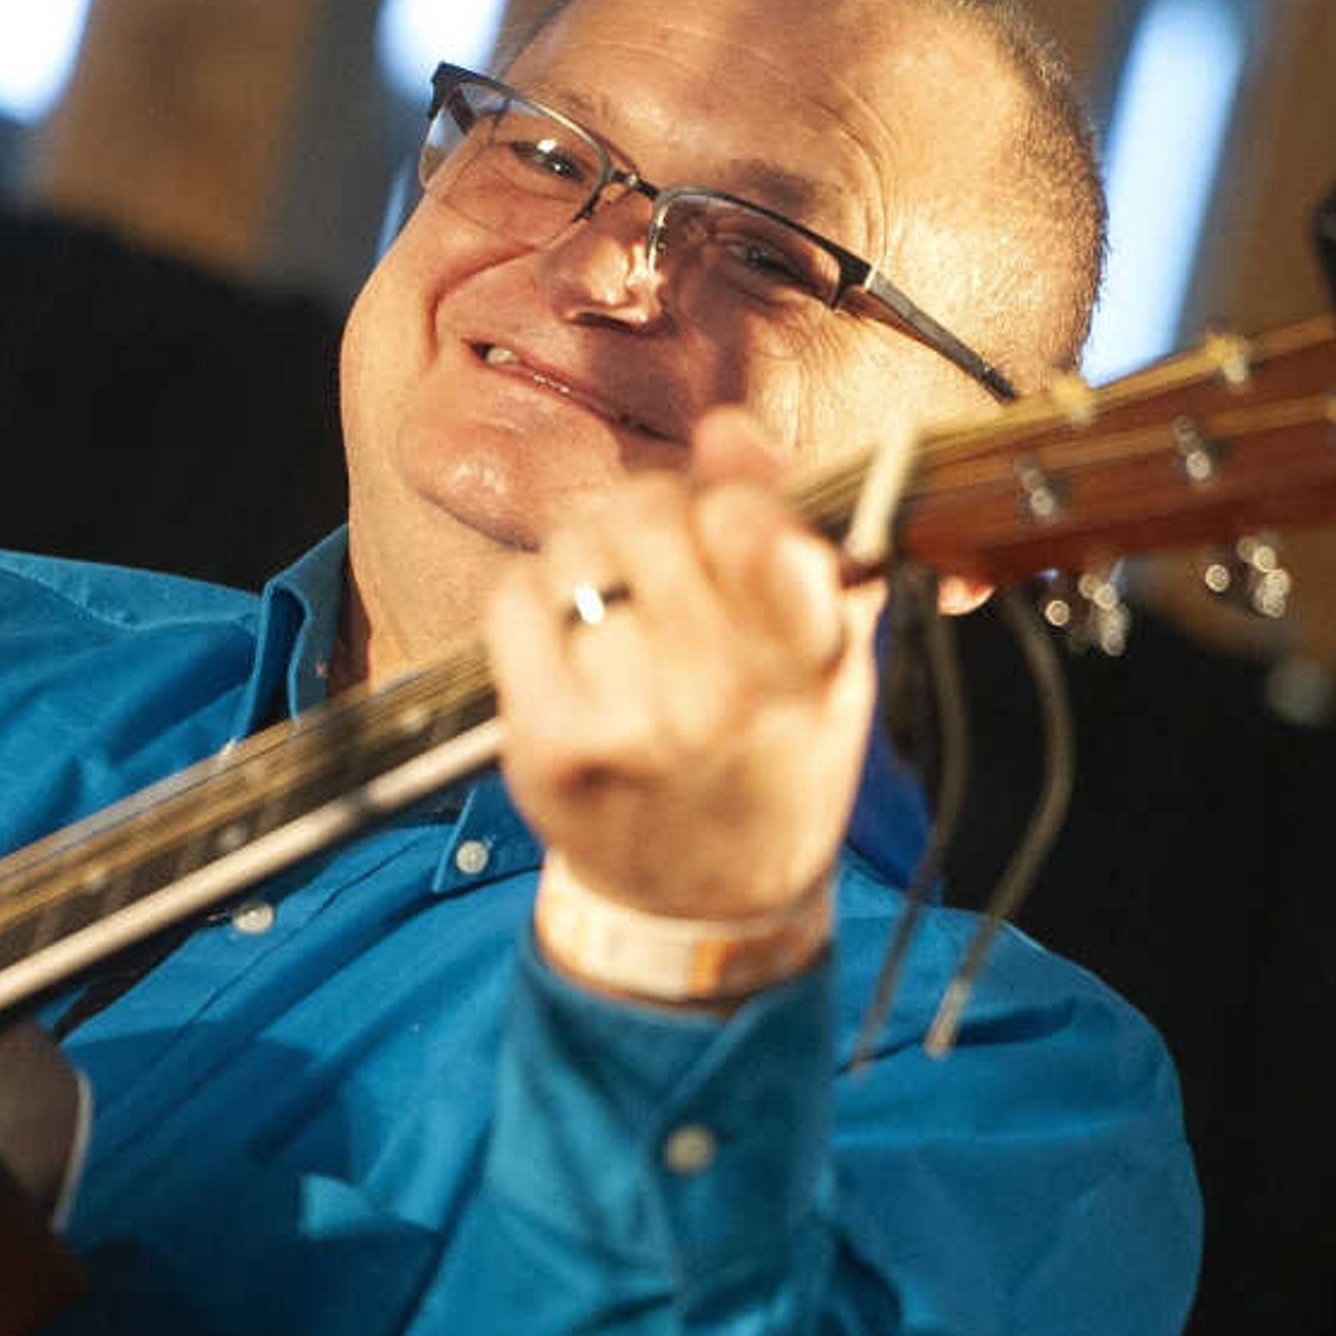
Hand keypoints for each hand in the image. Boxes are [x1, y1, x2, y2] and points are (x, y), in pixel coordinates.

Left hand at [485, 407, 876, 933]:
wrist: (704, 907)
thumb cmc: (770, 764)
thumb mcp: (821, 659)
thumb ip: (789, 535)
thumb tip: (730, 427)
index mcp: (802, 663)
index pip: (750, 520)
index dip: (725, 499)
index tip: (722, 522)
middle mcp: (717, 694)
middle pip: (646, 518)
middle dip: (646, 517)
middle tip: (653, 555)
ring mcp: (626, 721)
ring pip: (576, 551)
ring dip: (586, 553)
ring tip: (611, 600)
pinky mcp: (548, 744)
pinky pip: (513, 599)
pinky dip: (528, 591)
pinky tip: (559, 624)